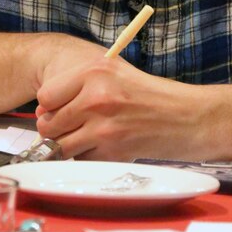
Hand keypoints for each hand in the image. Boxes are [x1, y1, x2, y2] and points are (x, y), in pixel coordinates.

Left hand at [34, 56, 205, 160]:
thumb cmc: (151, 95)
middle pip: (48, 124)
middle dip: (57, 131)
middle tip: (76, 127)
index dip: (49, 107)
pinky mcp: (113, 151)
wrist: (189, 117)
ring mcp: (104, 126)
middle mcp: (96, 97)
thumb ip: (77, 86)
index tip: (60, 110)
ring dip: (71, 147)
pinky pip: (82, 160)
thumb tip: (42, 111)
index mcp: (94, 71)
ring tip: (91, 138)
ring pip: (61, 146)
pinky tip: (107, 147)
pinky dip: (89, 158)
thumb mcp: (115, 74)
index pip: (45, 96)